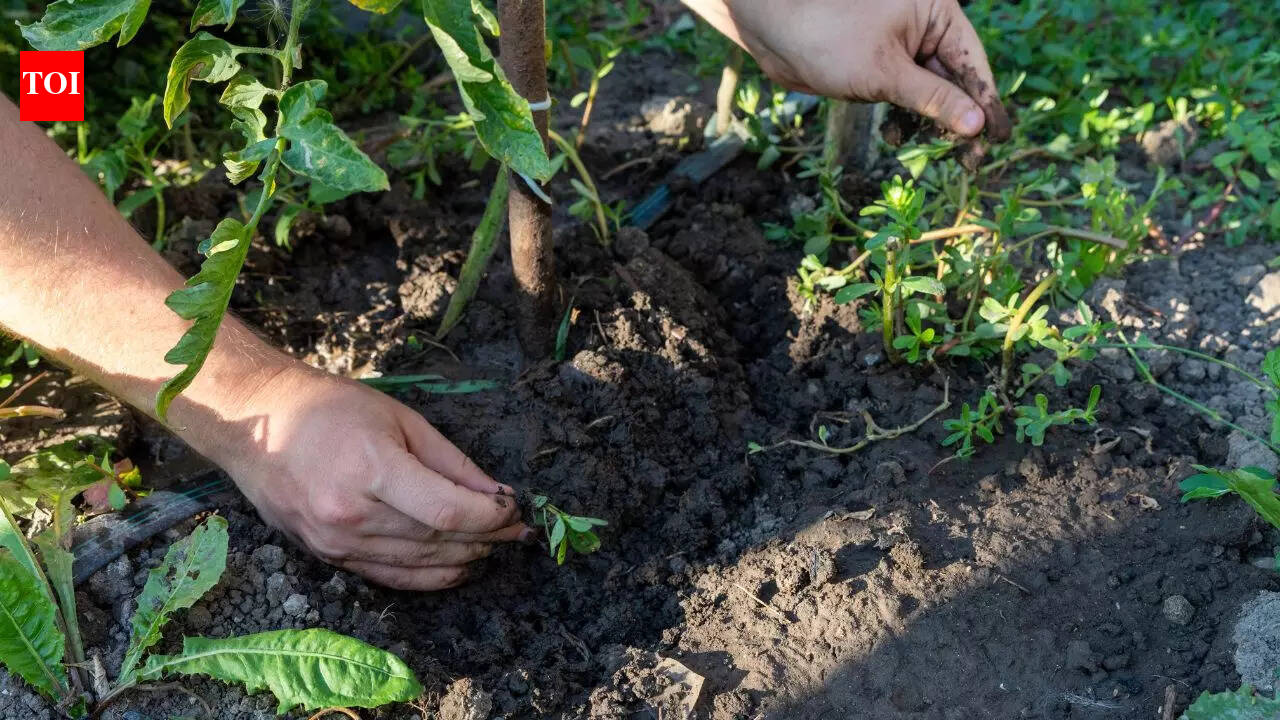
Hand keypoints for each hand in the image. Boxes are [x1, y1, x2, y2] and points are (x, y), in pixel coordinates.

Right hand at [196, 363, 527, 590]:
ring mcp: (336, 541)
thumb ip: (451, 461)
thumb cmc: (329, 409)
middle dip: (486, 536)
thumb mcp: (399, 418)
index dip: (490, 515)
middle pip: (437, 538)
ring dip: (464, 557)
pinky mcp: (327, 556)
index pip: (447, 509)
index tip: (514, 507)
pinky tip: (458, 566)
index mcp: (370, 469)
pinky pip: (390, 576)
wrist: (254, 425)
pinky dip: (430, 576)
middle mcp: (351, 514)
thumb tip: (496, 493)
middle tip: (516, 529)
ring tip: (495, 545)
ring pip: (418, 563)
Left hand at [684, 0, 1010, 138]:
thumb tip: (977, 124)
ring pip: (931, 93)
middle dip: (961, 120)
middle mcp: (923, 28)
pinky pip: (905, 96)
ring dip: (933, 124)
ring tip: (940, 155)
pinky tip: (898, 138)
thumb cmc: (827, 37)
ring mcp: (901, 48)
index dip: (985, 103)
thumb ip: (932, 99)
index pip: (972, 63)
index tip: (996, 139)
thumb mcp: (885, 73)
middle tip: (971, 161)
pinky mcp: (880, 67)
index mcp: (936, 13)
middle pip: (956, 81)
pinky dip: (905, 118)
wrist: (772, 31)